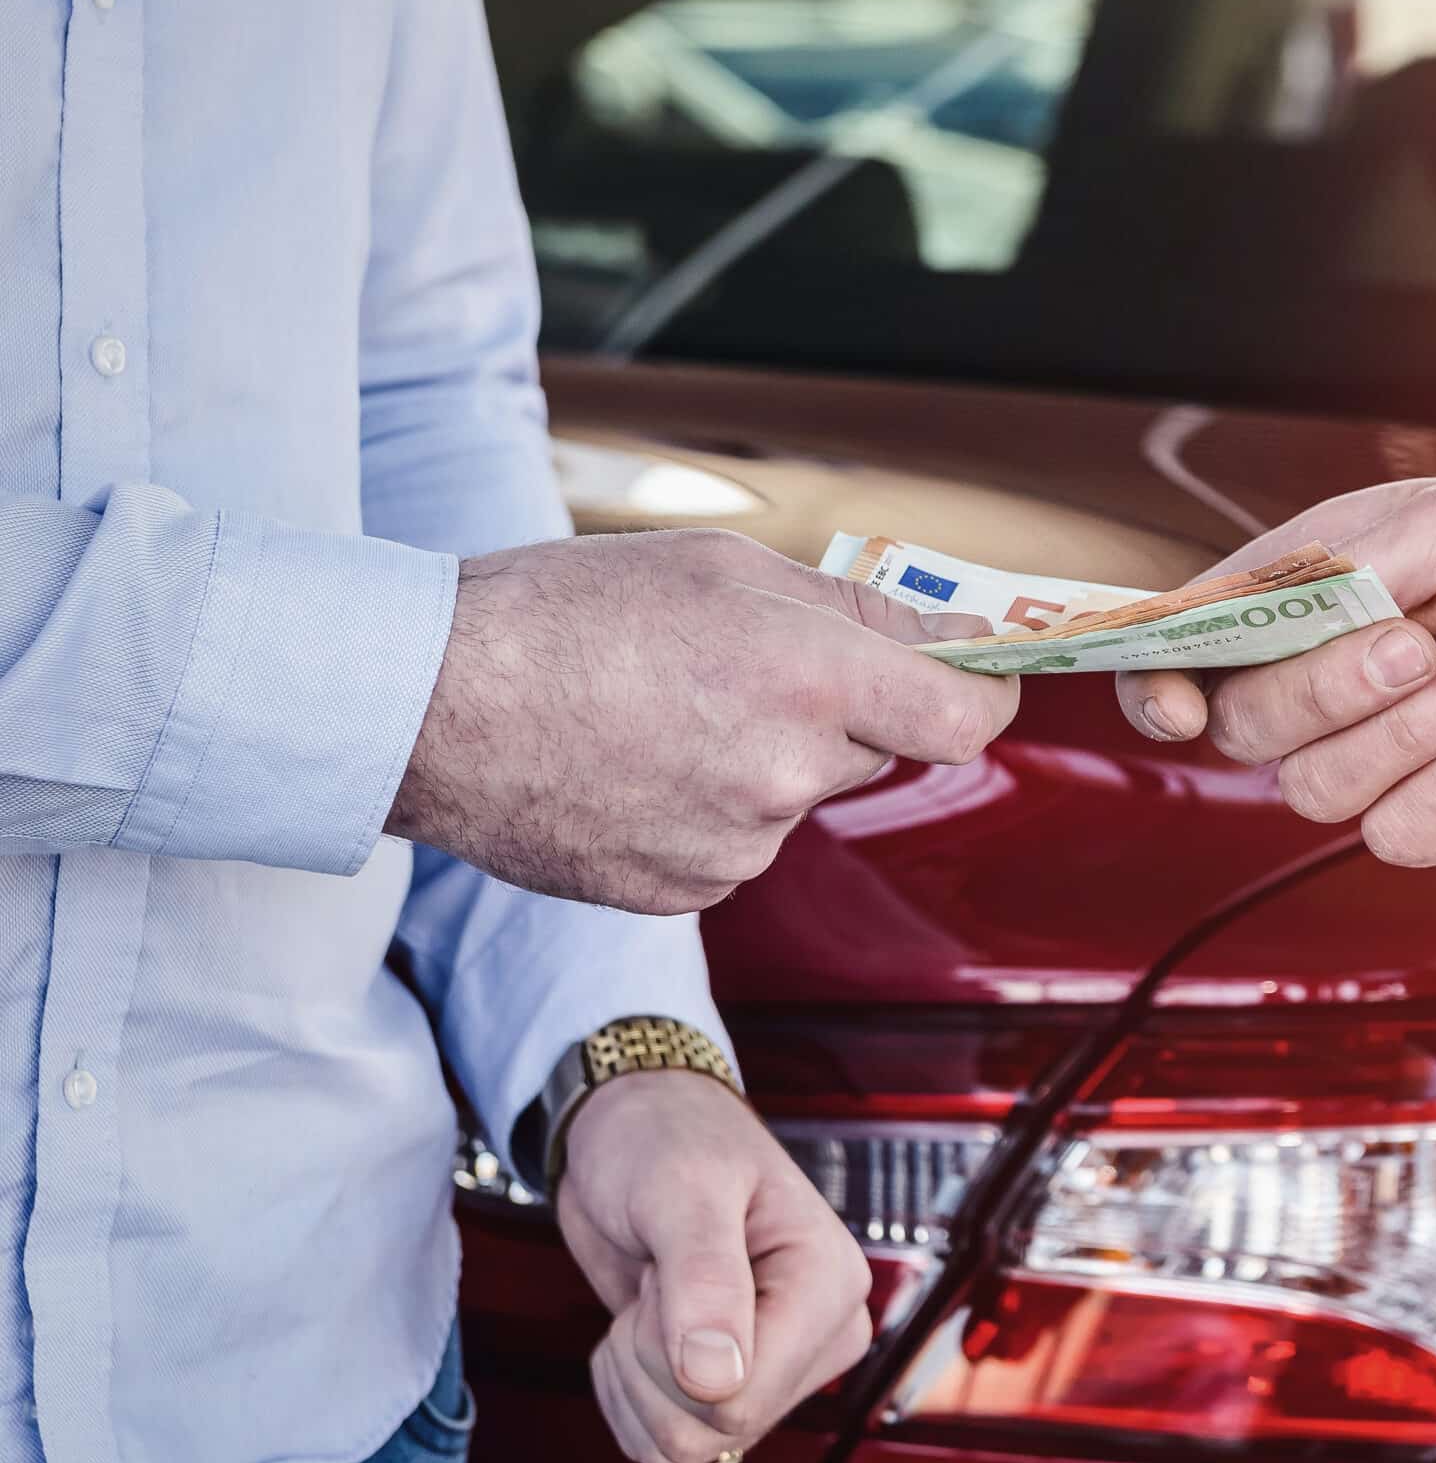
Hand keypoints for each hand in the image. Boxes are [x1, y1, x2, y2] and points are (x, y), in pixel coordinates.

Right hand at [388, 529, 1017, 912]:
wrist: (428, 706)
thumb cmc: (563, 614)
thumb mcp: (720, 568)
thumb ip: (853, 608)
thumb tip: (951, 632)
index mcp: (807, 678)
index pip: (964, 719)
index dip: (980, 696)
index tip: (976, 679)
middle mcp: (785, 774)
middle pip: (872, 750)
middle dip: (833, 711)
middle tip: (737, 669)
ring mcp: (735, 847)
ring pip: (794, 798)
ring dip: (758, 761)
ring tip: (658, 713)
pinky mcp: (685, 893)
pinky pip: (733, 846)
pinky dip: (703, 810)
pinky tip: (631, 766)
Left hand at [553, 1069, 873, 1462]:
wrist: (631, 1135)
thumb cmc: (665, 1140)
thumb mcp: (680, 1190)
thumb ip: (703, 1282)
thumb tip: (719, 1382)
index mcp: (829, 1286)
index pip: (743, 1399)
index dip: (671, 1353)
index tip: (669, 1271)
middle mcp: (816, 1337)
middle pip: (714, 1431)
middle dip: (650, 1362)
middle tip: (661, 1279)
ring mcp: (776, 1368)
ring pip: (681, 1450)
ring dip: (633, 1379)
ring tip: (655, 1296)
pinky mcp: (730, 1389)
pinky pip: (661, 1448)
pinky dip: (625, 1397)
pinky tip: (641, 1328)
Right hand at [1115, 476, 1435, 864]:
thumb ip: (1351, 566)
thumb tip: (1281, 612)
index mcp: (1307, 600)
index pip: (1192, 654)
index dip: (1160, 684)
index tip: (1178, 700)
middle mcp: (1331, 687)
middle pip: (1248, 729)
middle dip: (1323, 691)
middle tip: (1413, 642)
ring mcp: (1388, 759)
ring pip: (1317, 791)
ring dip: (1403, 734)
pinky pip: (1398, 832)